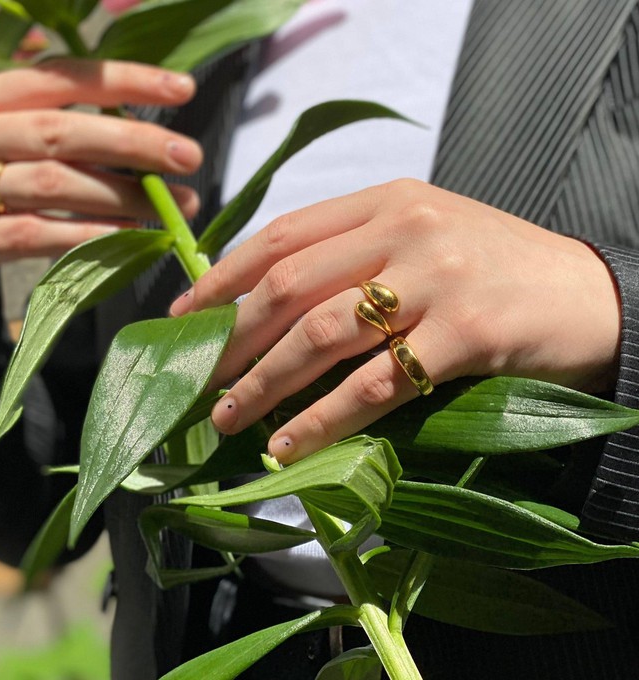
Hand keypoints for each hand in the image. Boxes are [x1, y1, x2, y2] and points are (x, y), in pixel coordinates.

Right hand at [0, 59, 201, 299]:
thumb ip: (34, 118)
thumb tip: (120, 117)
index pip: (59, 79)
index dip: (123, 81)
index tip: (182, 88)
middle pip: (62, 130)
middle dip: (133, 141)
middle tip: (189, 155)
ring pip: (54, 184)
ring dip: (122, 196)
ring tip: (174, 208)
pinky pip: (32, 236)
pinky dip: (85, 236)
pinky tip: (128, 237)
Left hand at [171, 179, 620, 462]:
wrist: (592, 295)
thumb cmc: (498, 269)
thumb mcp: (425, 240)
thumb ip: (357, 255)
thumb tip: (272, 302)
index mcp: (388, 201)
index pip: (284, 235)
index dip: (225, 276)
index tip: (187, 314)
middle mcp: (406, 229)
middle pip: (290, 286)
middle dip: (234, 339)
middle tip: (199, 378)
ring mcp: (436, 278)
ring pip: (321, 334)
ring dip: (264, 382)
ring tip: (229, 418)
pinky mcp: (466, 331)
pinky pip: (374, 383)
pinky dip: (323, 418)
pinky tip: (289, 444)